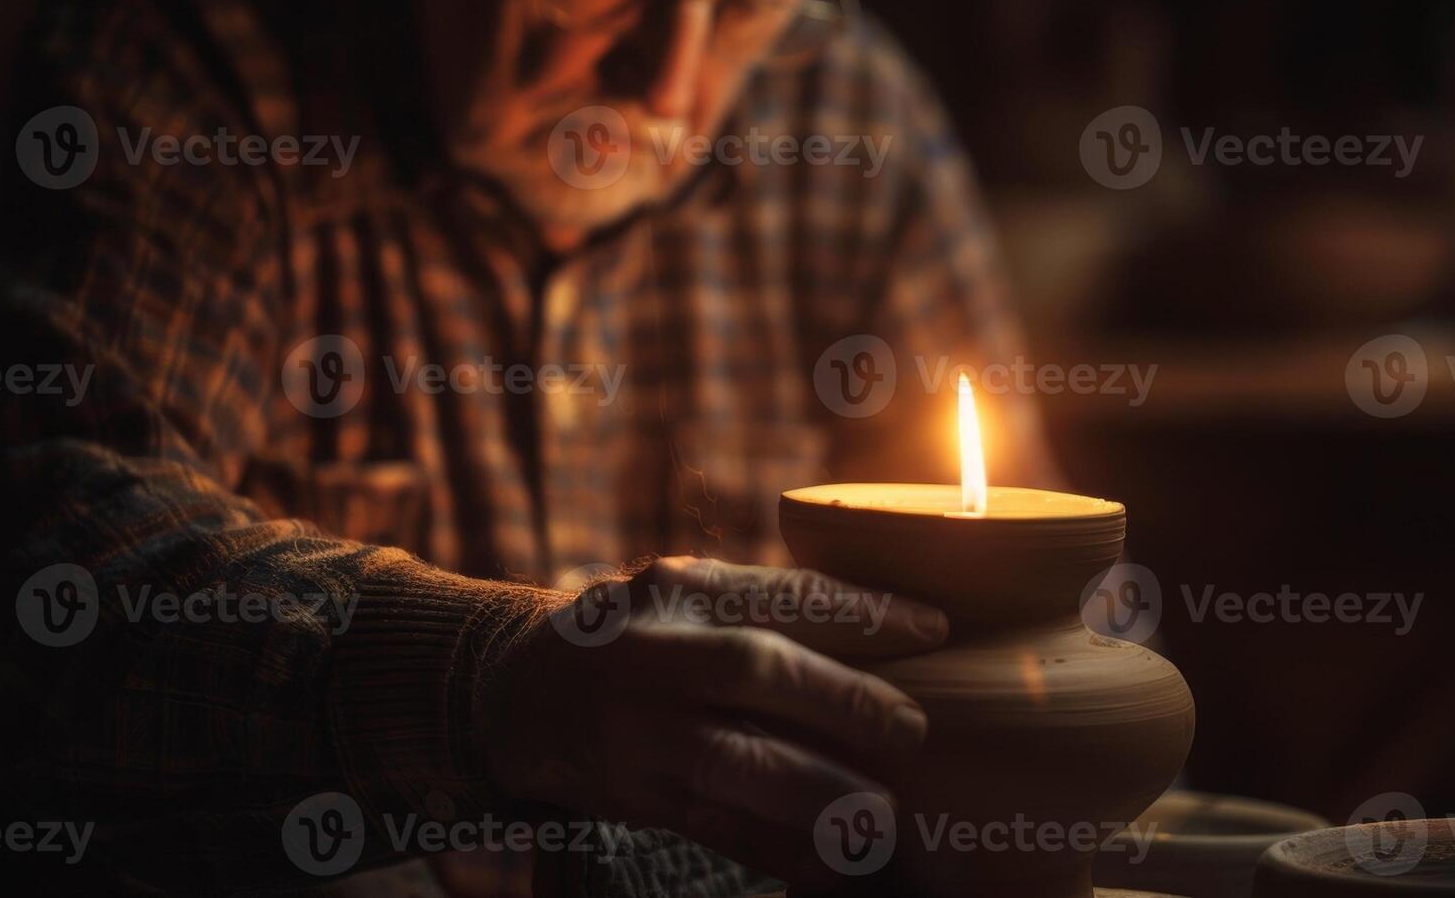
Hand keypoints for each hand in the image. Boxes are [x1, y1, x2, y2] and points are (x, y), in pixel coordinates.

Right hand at [478, 556, 948, 883]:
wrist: (519, 694)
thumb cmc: (638, 635)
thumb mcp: (685, 593)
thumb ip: (763, 604)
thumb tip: (889, 626)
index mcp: (681, 589)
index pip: (781, 594)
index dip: (862, 611)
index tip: (934, 628)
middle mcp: (657, 655)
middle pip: (754, 669)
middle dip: (842, 699)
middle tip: (913, 728)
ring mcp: (642, 731)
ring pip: (736, 762)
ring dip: (816, 791)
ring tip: (881, 813)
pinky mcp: (639, 797)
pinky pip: (717, 829)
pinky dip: (778, 850)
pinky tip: (832, 864)